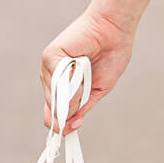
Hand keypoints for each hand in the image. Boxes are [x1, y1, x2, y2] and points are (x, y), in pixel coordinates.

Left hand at [41, 6, 133, 130]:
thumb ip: (81, 108)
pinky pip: (57, 79)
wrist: (114, 32)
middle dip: (71, 106)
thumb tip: (67, 127)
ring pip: (55, 95)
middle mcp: (52, 78)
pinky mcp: (50, 56)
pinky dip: (72, 79)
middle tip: (87, 87)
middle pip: (53, 107)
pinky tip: (81, 66)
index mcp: (63, 88)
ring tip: (86, 75)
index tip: (68, 130)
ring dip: (73, 92)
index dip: (60, 123)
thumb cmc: (110, 57)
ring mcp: (49, 67)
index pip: (53, 112)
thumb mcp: (97, 91)